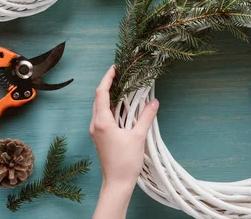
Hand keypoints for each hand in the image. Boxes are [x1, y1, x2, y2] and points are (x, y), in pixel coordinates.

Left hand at [91, 66, 158, 218]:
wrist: (117, 183)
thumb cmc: (126, 161)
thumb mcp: (138, 137)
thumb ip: (146, 117)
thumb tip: (154, 102)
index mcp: (102, 122)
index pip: (101, 93)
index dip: (107, 79)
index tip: (115, 68)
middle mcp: (95, 124)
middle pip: (98, 98)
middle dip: (107, 85)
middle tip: (120, 74)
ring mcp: (96, 131)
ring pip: (99, 107)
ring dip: (108, 96)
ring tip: (121, 86)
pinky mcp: (100, 137)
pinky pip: (102, 116)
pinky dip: (110, 107)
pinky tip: (121, 106)